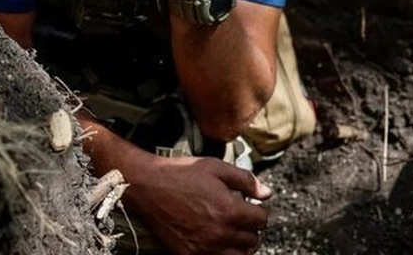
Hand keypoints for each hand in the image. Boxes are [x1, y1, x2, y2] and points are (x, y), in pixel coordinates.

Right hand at [127, 154, 271, 254]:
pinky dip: (222, 253)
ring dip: (239, 244)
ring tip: (231, 232)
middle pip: (252, 240)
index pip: (261, 220)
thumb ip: (245, 180)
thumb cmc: (178, 174)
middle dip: (250, 228)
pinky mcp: (190, 254)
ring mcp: (205, 248)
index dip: (258, 210)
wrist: (146, 186)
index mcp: (229, 211)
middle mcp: (220, 233)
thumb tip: (266, 193)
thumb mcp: (215, 167)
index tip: (251, 206)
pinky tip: (216, 241)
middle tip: (240, 218)